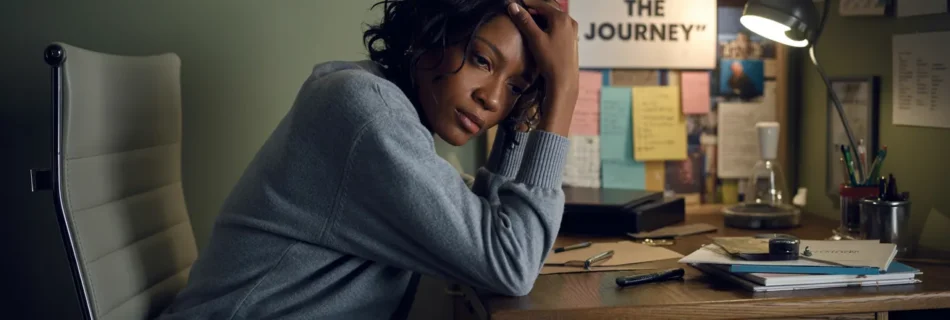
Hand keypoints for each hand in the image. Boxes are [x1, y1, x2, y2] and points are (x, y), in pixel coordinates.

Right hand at [508, 0, 578, 135]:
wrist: (564, 80)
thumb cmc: (550, 60)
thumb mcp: (535, 39)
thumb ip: (525, 21)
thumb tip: (513, 6)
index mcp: (561, 18)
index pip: (541, 4)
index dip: (528, 3)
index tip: (516, 3)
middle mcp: (569, 21)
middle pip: (549, 9)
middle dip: (535, 8)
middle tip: (521, 10)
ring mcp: (572, 30)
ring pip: (554, 17)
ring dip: (541, 16)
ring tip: (528, 20)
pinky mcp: (572, 39)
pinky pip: (558, 25)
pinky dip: (548, 24)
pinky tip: (540, 31)